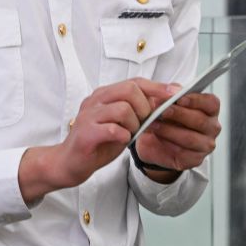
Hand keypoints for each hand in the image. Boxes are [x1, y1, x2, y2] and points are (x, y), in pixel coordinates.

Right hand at [19, 78, 176, 201]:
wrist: (70, 163)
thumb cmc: (97, 143)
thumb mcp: (120, 124)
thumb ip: (136, 112)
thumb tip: (162, 102)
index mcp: (103, 96)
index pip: (134, 82)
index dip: (157, 86)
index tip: (176, 93)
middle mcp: (95, 101)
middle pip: (129, 89)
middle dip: (144, 107)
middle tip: (143, 122)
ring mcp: (89, 115)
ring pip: (123, 109)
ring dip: (134, 125)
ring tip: (128, 135)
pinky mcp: (86, 133)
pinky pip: (113, 129)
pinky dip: (123, 136)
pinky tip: (120, 141)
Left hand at [135, 90, 220, 176]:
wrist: (151, 138)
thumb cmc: (162, 116)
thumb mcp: (163, 99)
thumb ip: (169, 92)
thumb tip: (172, 90)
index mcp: (209, 109)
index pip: (211, 103)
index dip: (197, 100)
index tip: (180, 98)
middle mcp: (211, 127)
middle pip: (200, 120)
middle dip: (178, 114)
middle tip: (161, 110)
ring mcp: (205, 145)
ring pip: (190, 138)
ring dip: (169, 130)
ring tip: (153, 123)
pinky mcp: (195, 159)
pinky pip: (184, 153)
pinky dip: (168, 145)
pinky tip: (157, 138)